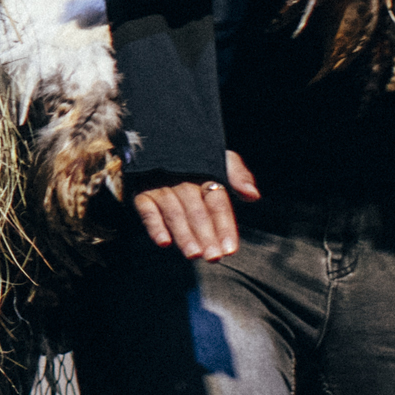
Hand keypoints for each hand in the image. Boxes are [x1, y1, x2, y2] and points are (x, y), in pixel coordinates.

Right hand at [133, 153, 260, 261]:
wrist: (160, 137)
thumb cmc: (195, 158)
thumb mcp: (220, 159)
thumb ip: (238, 176)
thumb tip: (253, 196)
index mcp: (205, 173)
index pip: (217, 203)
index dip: (224, 226)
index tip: (230, 249)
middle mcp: (183, 180)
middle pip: (197, 211)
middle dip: (206, 235)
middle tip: (213, 257)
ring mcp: (160, 186)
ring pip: (174, 212)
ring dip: (183, 234)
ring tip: (193, 254)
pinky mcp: (141, 192)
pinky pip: (146, 209)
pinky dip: (154, 225)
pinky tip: (163, 242)